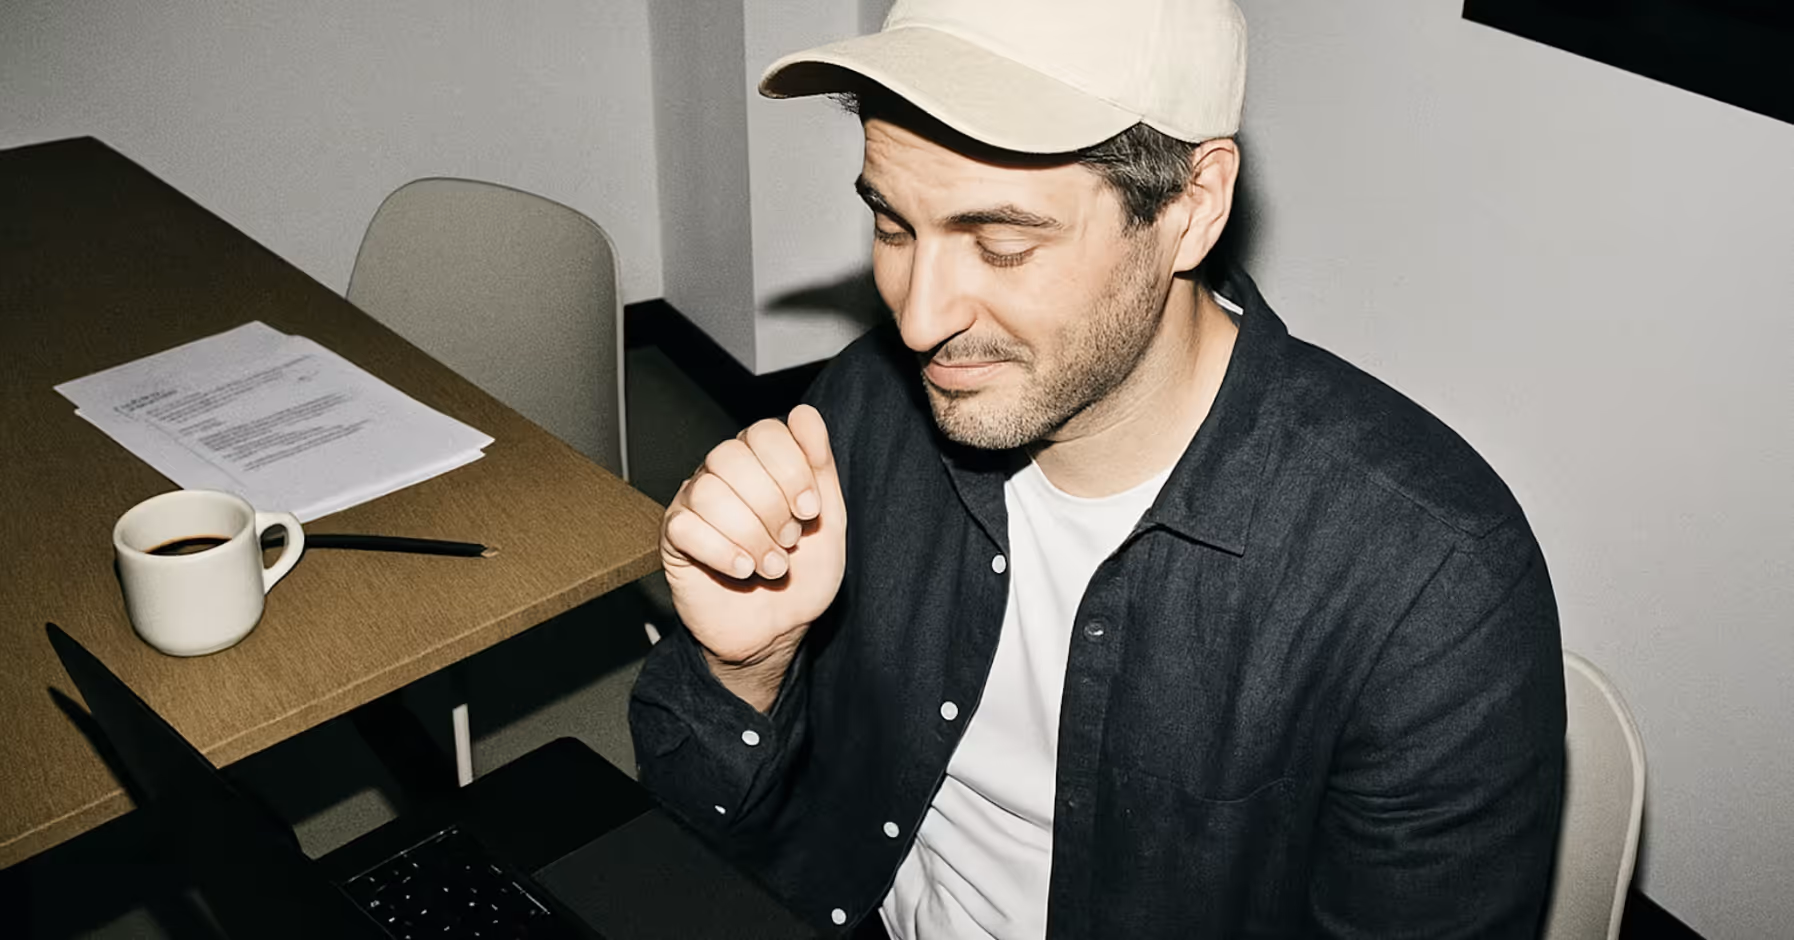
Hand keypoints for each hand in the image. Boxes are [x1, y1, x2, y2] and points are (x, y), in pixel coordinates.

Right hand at [660, 405, 845, 703]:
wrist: (775, 631)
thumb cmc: (800, 576)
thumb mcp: (828, 520)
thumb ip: (820, 466)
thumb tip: (805, 415)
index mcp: (761, 462)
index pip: (765, 431)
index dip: (791, 469)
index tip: (809, 510)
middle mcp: (723, 474)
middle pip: (733, 456)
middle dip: (771, 506)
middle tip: (790, 541)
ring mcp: (695, 503)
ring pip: (709, 492)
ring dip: (751, 535)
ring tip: (771, 565)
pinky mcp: (675, 537)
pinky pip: (686, 526)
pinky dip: (724, 553)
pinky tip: (743, 571)